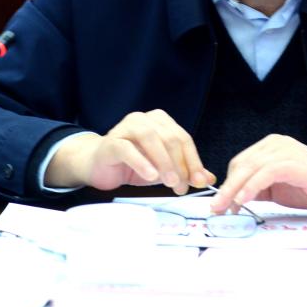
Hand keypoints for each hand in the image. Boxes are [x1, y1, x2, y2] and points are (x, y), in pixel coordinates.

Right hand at [44, 109, 214, 194]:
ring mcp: (126, 127)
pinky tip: (151, 177)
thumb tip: (208, 179)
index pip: (183, 138)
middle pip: (170, 138)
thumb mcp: (163, 169)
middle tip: (183, 187)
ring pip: (151, 140)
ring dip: (164, 163)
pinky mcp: (111, 141)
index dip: (193, 161)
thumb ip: (185, 171)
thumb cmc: (133, 164)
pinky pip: (128, 149)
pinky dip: (141, 162)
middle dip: (180, 165)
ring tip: (171, 183)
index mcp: (160, 121)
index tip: (199, 181)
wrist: (98, 165)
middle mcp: (144, 119)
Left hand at [207, 135, 306, 213]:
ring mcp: (287, 151)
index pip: (241, 162)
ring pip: (251, 168)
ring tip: (226, 208)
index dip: (228, 183)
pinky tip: (243, 201)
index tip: (221, 204)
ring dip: (234, 190)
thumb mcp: (281, 188)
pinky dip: (251, 188)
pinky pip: (266, 173)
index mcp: (272, 146)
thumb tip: (236, 199)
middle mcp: (277, 144)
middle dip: (226, 188)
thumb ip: (261, 188)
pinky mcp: (296, 162)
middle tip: (216, 209)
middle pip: (242, 164)